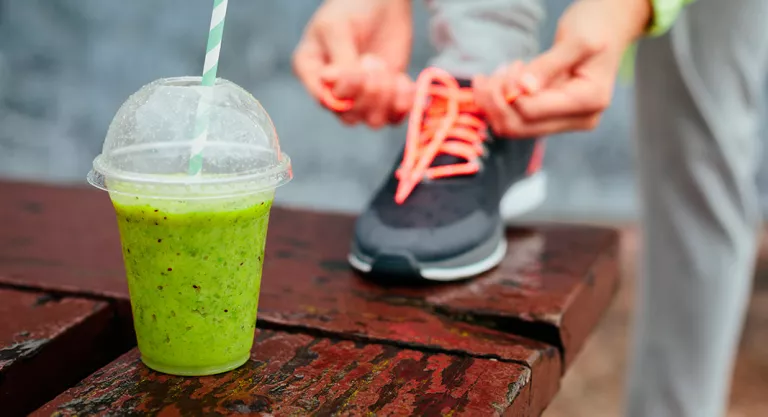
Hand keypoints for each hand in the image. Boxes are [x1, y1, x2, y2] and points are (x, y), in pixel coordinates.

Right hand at [292, 0, 414, 127]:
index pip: (324, 100)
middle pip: (350, 117)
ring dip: (386, 97)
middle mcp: (333, 91)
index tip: (357, 64)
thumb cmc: (351, 8)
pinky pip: (394, 118)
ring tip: (385, 67)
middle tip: (372, 60)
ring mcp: (360, 97)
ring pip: (373, 121)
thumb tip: (336, 86)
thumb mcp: (338, 28)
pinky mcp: (385, 98)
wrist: (382, 1)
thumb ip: (340, 59)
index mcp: (311, 72)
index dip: (345, 91)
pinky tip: (402, 80)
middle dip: (369, 91)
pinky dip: (403, 103)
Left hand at [473, 0, 651, 136]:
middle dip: (494, 103)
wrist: (607, 27)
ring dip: (494, 105)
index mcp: (588, 101)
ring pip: (514, 127)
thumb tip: (522, 90)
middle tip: (487, 76)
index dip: (508, 93)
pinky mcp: (552, 116)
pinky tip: (502, 81)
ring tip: (492, 76)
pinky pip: (518, 119)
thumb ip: (548, 66)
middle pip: (519, 127)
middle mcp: (579, 119)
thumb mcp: (576, 40)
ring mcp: (565, 120)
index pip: (531, 112)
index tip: (508, 67)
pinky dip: (501, 104)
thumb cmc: (596, 27)